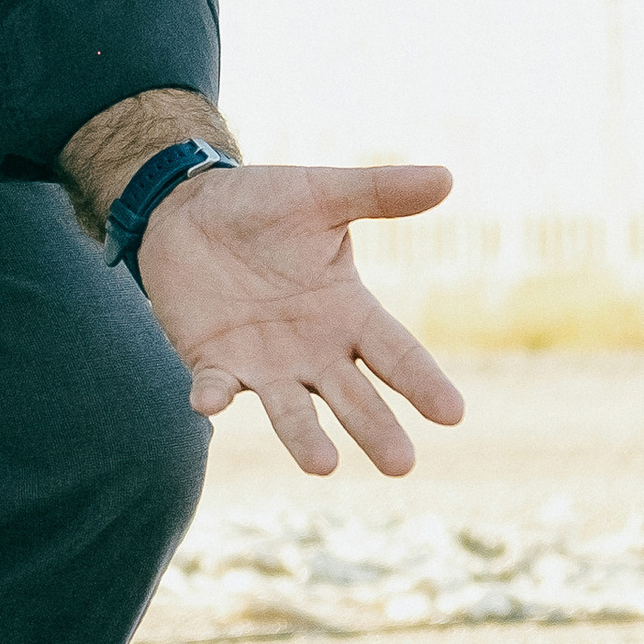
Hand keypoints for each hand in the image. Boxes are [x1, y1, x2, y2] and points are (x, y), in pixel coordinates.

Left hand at [135, 163, 464, 474]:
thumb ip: (379, 193)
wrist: (191, 208)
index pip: (397, 354)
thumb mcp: (323, 195)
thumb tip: (447, 177)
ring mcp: (264, 363)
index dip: (423, 382)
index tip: (452, 413)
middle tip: (401, 464)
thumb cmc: (265, 205)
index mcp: (349, 312)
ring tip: (323, 466)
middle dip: (375, 428)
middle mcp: (314, 349)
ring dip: (304, 438)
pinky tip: (212, 402)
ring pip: (292, 409)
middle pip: (354, 396)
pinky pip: (216, 386)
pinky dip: (214, 396)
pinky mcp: (213, 362)